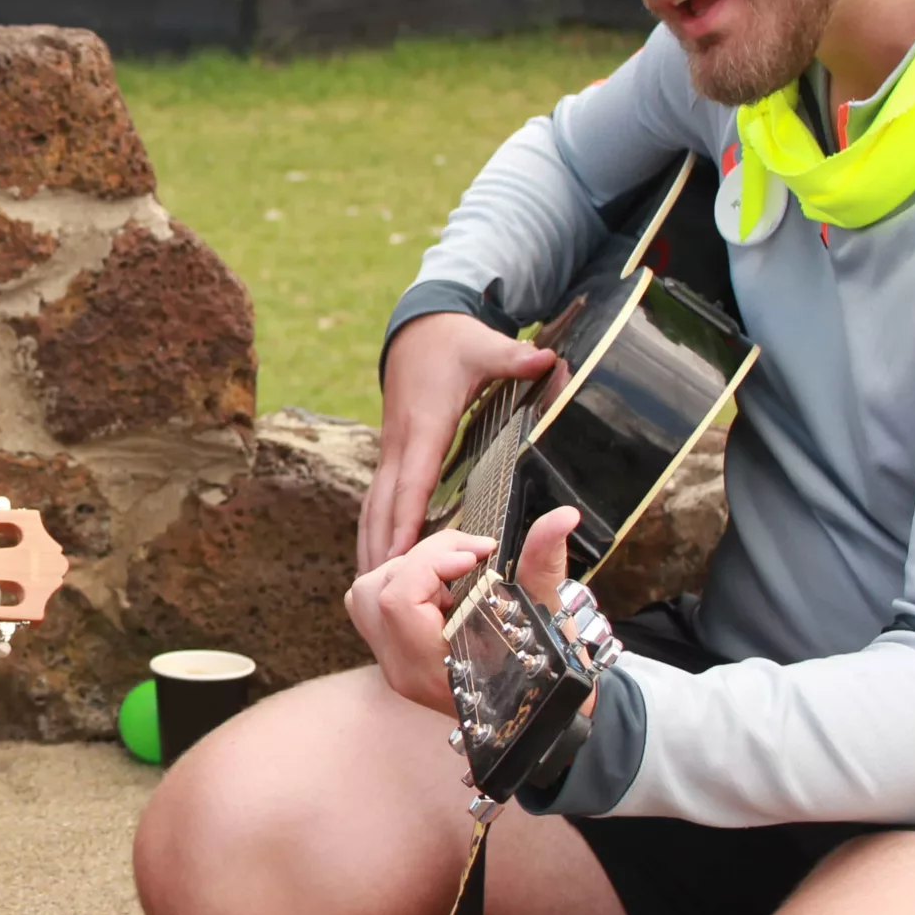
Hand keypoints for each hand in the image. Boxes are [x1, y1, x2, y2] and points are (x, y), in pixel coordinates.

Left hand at [344, 505, 582, 716]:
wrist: (537, 714)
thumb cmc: (545, 672)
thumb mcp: (546, 618)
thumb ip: (544, 563)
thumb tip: (564, 515)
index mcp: (432, 668)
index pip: (398, 600)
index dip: (431, 562)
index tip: (478, 552)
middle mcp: (401, 668)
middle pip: (375, 589)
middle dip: (423, 558)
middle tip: (472, 557)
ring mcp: (391, 661)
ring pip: (364, 593)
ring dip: (408, 569)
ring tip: (454, 575)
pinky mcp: (391, 651)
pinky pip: (372, 603)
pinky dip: (402, 582)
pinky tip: (442, 588)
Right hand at [357, 312, 557, 571]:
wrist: (418, 326)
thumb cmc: (454, 341)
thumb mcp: (485, 346)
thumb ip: (514, 358)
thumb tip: (545, 358)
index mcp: (425, 425)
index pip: (414, 481)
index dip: (407, 519)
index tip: (399, 556)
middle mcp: (401, 442)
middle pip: (385, 503)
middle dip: (381, 545)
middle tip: (380, 588)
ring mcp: (393, 448)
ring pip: (374, 503)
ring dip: (371, 541)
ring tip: (369, 583)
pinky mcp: (394, 452)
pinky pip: (379, 496)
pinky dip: (374, 527)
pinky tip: (375, 552)